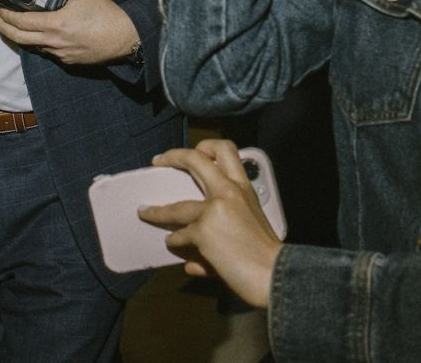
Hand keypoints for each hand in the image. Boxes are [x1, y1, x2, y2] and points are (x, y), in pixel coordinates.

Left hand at [0, 0, 138, 65]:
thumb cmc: (106, 15)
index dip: (7, 16)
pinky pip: (48, 53)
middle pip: (20, 39)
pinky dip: (39, 44)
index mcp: (54, 24)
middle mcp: (53, 42)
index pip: (21, 22)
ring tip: (16, 28)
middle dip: (5, 29)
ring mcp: (60, 54)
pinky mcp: (69, 61)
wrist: (125, 39)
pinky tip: (40, 36)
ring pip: (33, 47)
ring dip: (21, 37)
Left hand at [137, 139, 282, 307]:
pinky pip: (180, 236)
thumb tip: (195, 254)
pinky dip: (175, 243)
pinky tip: (173, 247)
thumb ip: (225, 228)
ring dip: (157, 212)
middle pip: (195, 159)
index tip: (194, 152)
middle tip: (158, 161)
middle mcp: (229, 192)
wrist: (275, 275)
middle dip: (173, 156)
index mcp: (244, 189)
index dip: (207, 146)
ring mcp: (214, 210)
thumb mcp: (251, 227)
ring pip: (176, 207)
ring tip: (145, 213)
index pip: (226, 151)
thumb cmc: (268, 256)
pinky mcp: (203, 232)